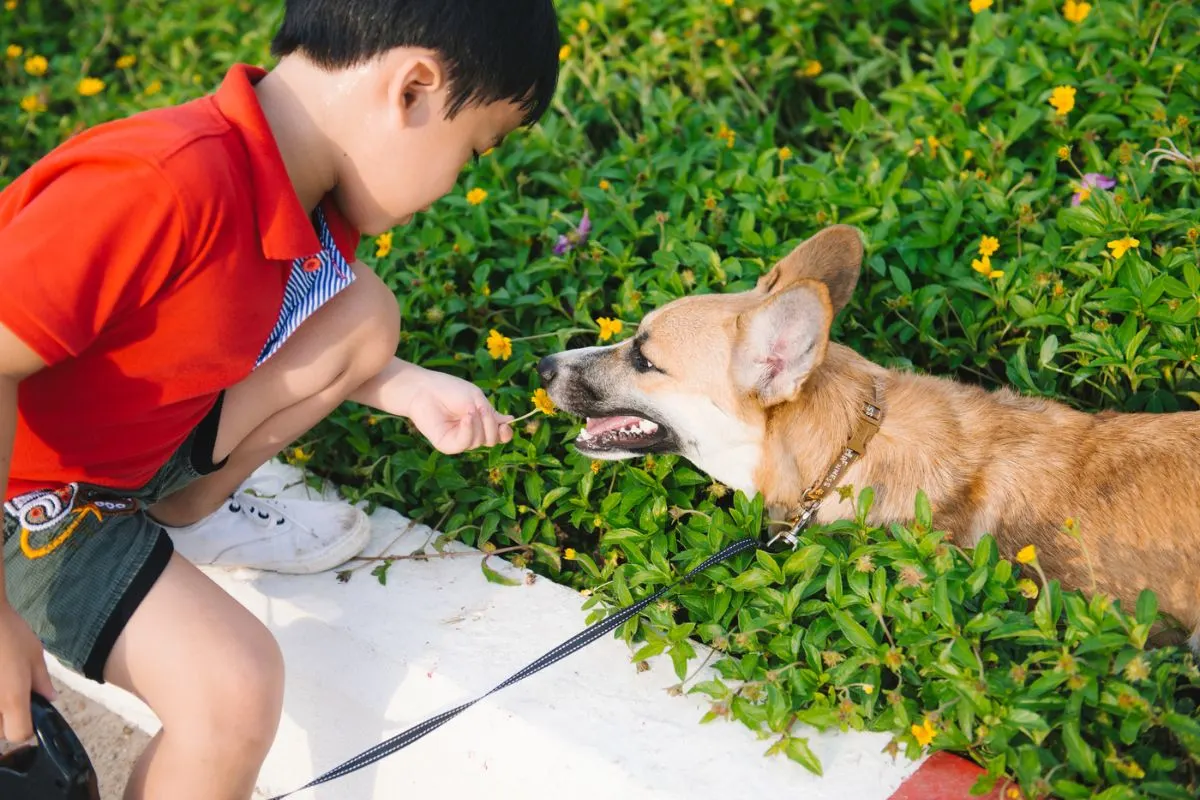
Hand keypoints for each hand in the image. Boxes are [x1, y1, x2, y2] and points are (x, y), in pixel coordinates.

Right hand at [0, 603, 54, 742]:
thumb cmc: (7, 633)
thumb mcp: (34, 655)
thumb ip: (41, 682)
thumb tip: (50, 699)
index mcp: (11, 700)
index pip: (18, 734)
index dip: (27, 725)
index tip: (29, 710)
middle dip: (7, 717)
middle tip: (13, 691)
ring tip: (2, 680)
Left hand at [404, 368, 513, 454]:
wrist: (425, 389)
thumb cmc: (450, 390)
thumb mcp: (476, 399)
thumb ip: (492, 414)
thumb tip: (510, 421)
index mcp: (480, 422)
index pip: (498, 435)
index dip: (505, 433)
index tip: (506, 425)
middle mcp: (471, 433)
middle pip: (492, 440)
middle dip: (492, 426)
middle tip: (482, 410)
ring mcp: (458, 440)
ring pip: (479, 442)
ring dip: (478, 424)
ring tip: (468, 410)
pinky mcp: (446, 445)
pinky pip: (464, 444)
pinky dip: (468, 430)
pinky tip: (466, 418)